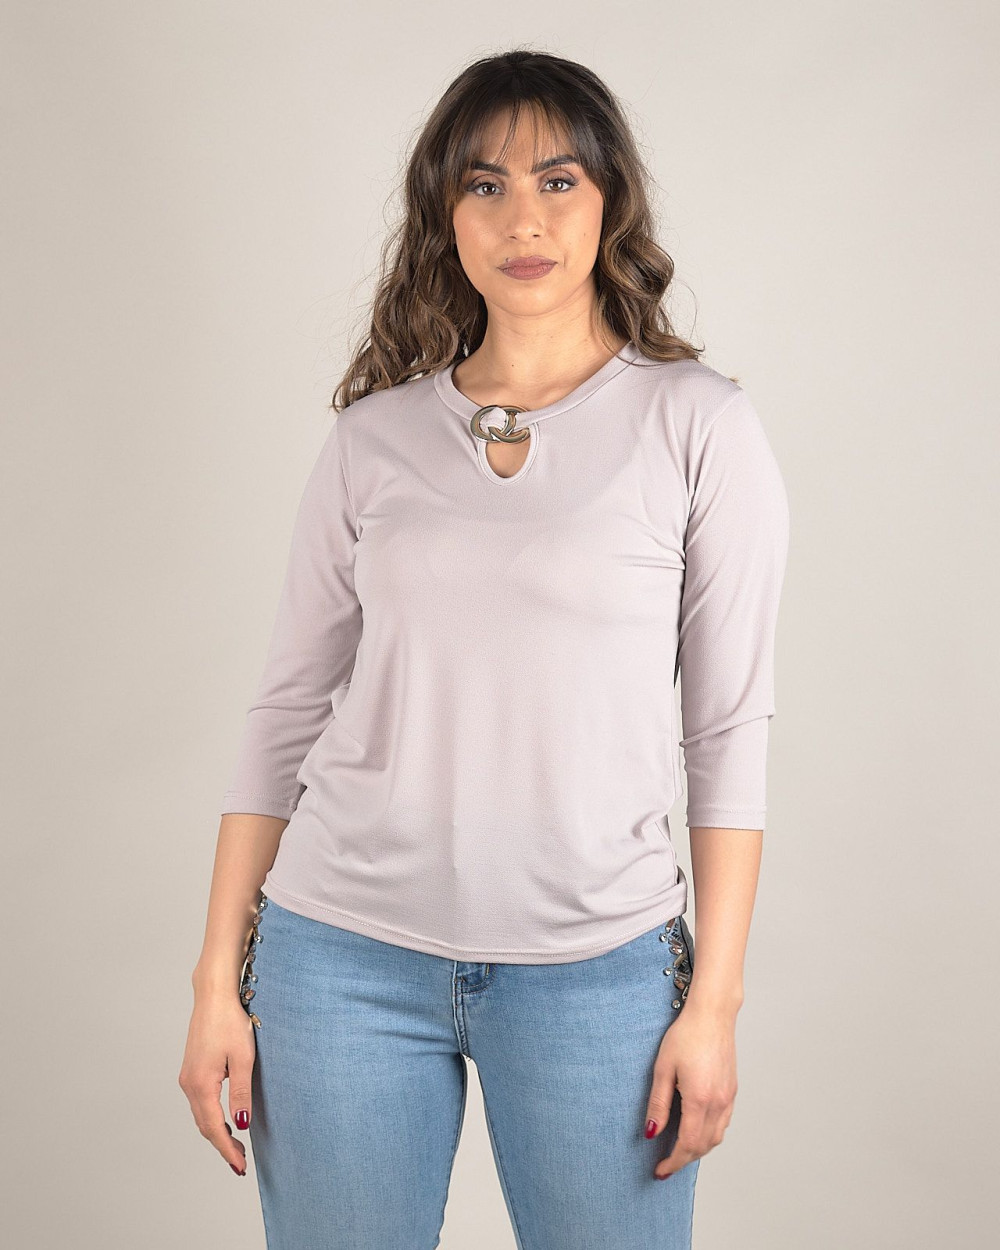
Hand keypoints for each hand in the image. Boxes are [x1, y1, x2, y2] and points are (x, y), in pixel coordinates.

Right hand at [178, 987, 256, 1176]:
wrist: (214, 995)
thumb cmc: (230, 1022)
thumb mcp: (243, 1058)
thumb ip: (240, 1093)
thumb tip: (241, 1125)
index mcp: (201, 1084)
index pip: (214, 1128)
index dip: (227, 1149)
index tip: (240, 1167)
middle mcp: (189, 1083)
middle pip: (204, 1125)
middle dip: (222, 1145)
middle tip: (241, 1162)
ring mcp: (187, 1076)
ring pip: (201, 1114)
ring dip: (217, 1132)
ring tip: (236, 1145)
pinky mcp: (191, 1069)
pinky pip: (200, 1102)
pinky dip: (211, 1116)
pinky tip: (225, 1119)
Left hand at [643, 1003, 737, 1178]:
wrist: (712, 1015)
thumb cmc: (686, 1035)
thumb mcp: (663, 1068)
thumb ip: (658, 1103)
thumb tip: (651, 1133)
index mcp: (699, 1099)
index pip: (687, 1144)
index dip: (673, 1161)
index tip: (660, 1170)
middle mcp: (718, 1103)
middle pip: (702, 1146)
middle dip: (683, 1159)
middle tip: (665, 1164)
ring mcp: (728, 1098)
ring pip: (716, 1138)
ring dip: (698, 1149)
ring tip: (678, 1151)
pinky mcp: (732, 1091)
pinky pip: (723, 1124)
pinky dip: (710, 1135)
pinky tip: (697, 1130)